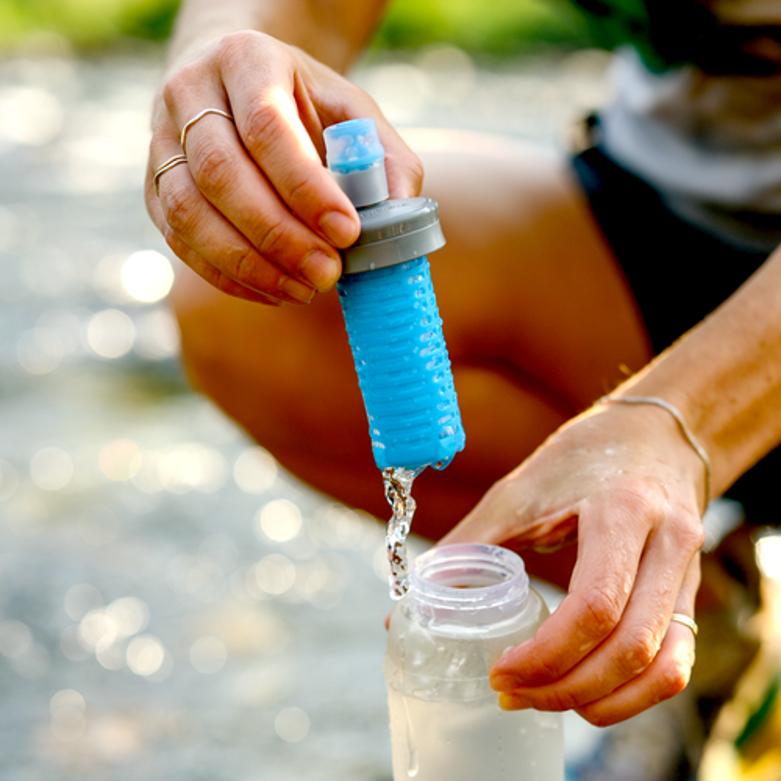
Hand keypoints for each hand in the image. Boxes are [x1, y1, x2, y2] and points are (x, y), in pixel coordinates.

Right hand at [145, 31, 422, 303]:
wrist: (236, 86)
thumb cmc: (303, 104)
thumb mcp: (352, 111)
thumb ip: (384, 156)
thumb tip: (397, 214)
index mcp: (244, 58)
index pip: (266, 127)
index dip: (306, 187)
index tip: (348, 232)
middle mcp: (188, 93)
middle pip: (220, 173)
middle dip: (278, 235)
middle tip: (328, 274)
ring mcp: (161, 143)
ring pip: (188, 212)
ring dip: (249, 264)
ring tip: (304, 290)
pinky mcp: (153, 189)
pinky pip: (180, 241)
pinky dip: (228, 276)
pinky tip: (273, 292)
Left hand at [440, 403, 705, 725]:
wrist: (655, 433)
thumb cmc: (581, 457)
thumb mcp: (519, 491)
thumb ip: (470, 544)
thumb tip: (415, 600)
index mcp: (621, 510)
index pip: (594, 605)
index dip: (544, 653)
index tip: (499, 670)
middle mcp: (668, 545)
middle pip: (630, 647)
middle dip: (564, 687)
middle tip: (512, 694)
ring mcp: (688, 573)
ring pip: (663, 667)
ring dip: (602, 700)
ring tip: (544, 700)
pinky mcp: (690, 593)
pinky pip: (676, 663)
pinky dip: (632, 693)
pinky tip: (587, 693)